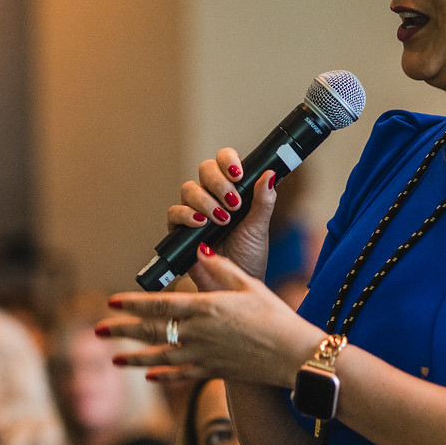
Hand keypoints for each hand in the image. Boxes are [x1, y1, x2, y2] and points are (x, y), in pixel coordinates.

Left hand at [100, 248, 325, 386]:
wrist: (292, 356)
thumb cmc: (275, 316)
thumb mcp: (248, 285)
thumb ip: (221, 269)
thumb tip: (200, 252)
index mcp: (204, 308)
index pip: (158, 305)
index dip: (132, 304)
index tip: (112, 302)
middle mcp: (197, 334)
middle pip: (151, 331)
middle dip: (122, 331)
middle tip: (99, 331)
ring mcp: (203, 356)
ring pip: (160, 357)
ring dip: (134, 358)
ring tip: (114, 359)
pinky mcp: (213, 371)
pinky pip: (181, 375)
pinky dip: (164, 376)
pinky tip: (150, 375)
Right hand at [167, 148, 275, 278]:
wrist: (232, 284)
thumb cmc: (248, 255)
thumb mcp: (259, 227)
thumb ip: (264, 200)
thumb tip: (270, 173)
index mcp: (232, 188)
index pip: (224, 160)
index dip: (228, 160)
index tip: (238, 175)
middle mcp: (211, 195)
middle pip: (205, 169)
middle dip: (218, 182)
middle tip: (233, 203)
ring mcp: (194, 210)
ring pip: (189, 189)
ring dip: (205, 201)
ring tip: (221, 220)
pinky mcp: (180, 229)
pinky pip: (174, 212)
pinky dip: (187, 215)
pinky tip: (201, 224)